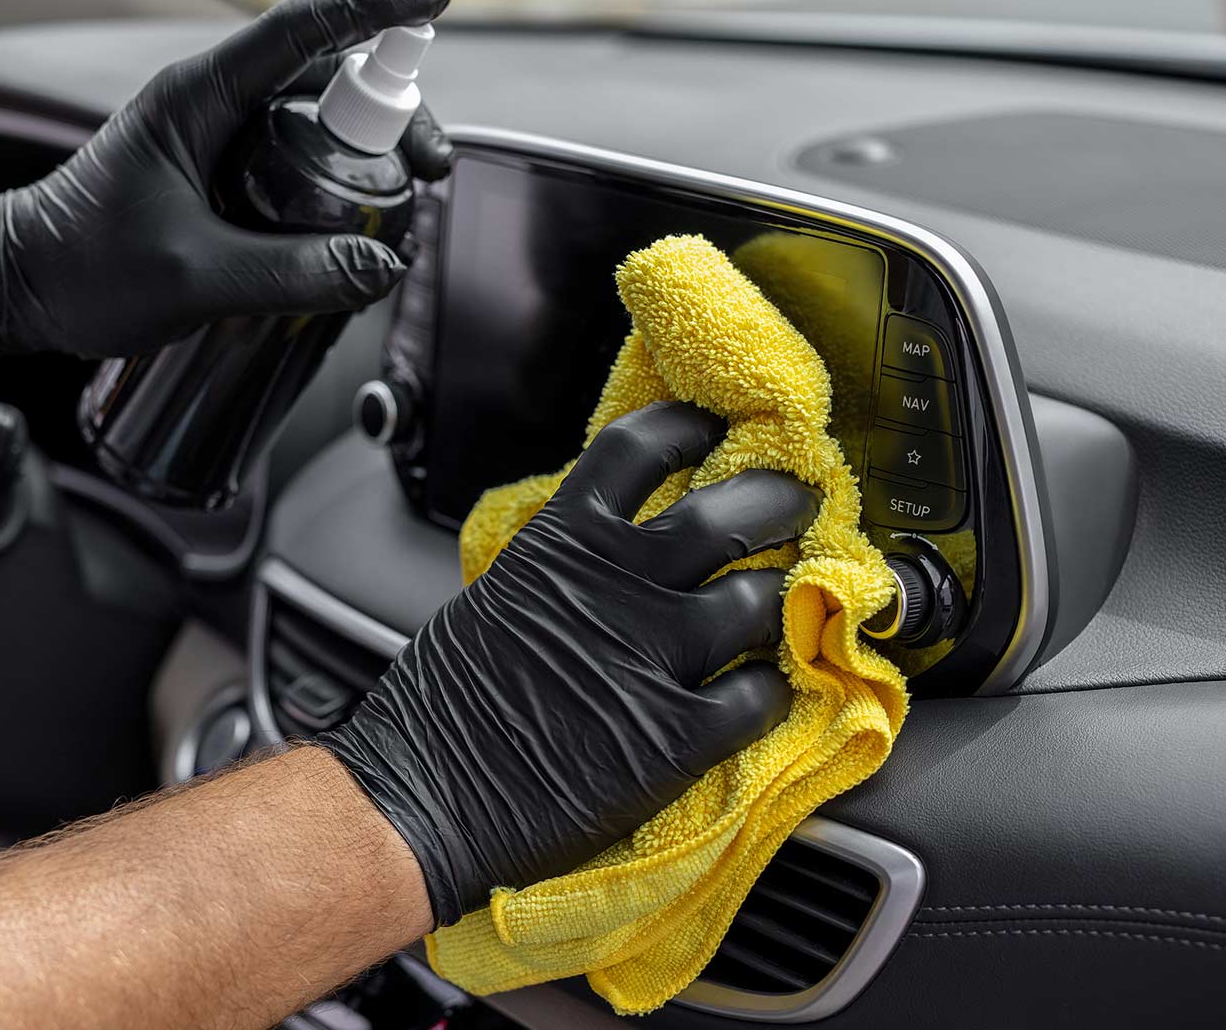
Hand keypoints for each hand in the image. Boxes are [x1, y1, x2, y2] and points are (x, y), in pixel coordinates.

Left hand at [0, 0, 452, 358]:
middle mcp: (209, 102)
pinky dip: (334, 175)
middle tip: (430, 168)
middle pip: (325, 76)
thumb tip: (378, 266)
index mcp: (196, 98)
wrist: (23, 288)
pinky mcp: (218, 170)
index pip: (300, 31)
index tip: (432, 0)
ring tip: (402, 200)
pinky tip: (356, 214)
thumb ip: (291, 272)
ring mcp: (214, 134)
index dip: (372, 10)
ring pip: (313, 117)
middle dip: (392, 111)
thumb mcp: (193, 277)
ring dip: (367, 147)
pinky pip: (292, 155)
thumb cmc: (84, 271)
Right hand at [322, 402, 818, 925]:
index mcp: (564, 542)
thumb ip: (561, 566)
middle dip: (779, 500)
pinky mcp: (679, 735)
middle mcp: (620, 584)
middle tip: (800, 502)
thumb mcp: (495, 597)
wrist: (425, 798)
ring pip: (761, 600)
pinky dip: (772, 690)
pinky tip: (764, 693)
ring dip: (783, 600)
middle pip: (730, 511)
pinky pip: (761, 695)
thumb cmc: (441, 709)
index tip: (718, 427)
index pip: (642, 448)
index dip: (692, 427)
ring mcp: (655, 656)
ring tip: (790, 606)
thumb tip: (602, 553)